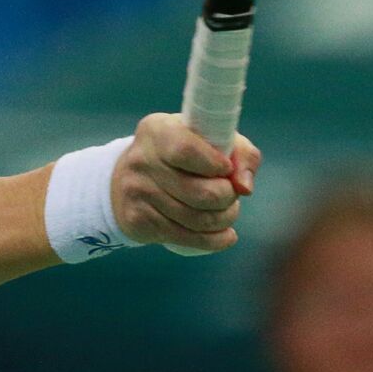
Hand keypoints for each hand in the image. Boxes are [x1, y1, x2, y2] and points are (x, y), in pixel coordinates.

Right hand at [111, 113, 261, 251]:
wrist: (127, 178)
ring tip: (227, 212)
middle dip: (227, 199)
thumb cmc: (181, 155)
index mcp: (159, 131)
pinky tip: (225, 235)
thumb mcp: (210, 139)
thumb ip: (240, 153)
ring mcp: (137, 192)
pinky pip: (185, 238)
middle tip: (231, 196)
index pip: (187, 150)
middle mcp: (142, 160)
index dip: (215, 165)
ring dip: (223, 220)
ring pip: (196, 220)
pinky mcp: (137, 221)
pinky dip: (214, 240)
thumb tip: (245, 187)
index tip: (227, 170)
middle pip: (200, 193)